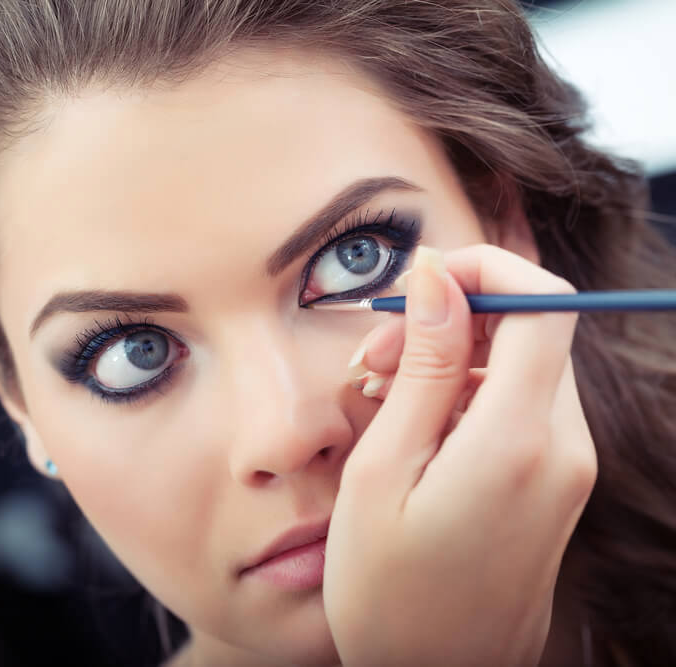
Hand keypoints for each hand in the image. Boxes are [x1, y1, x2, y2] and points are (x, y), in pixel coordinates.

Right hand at [323, 244, 596, 665]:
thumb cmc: (389, 592)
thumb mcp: (383, 472)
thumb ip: (423, 368)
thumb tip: (440, 276)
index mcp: (519, 441)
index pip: (544, 300)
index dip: (486, 266)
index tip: (421, 280)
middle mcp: (564, 449)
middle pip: (532, 329)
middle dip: (453, 318)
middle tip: (373, 355)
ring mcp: (567, 470)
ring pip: (523, 366)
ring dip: (454, 359)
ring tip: (380, 395)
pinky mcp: (556, 486)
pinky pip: (522, 408)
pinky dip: (469, 396)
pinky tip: (412, 428)